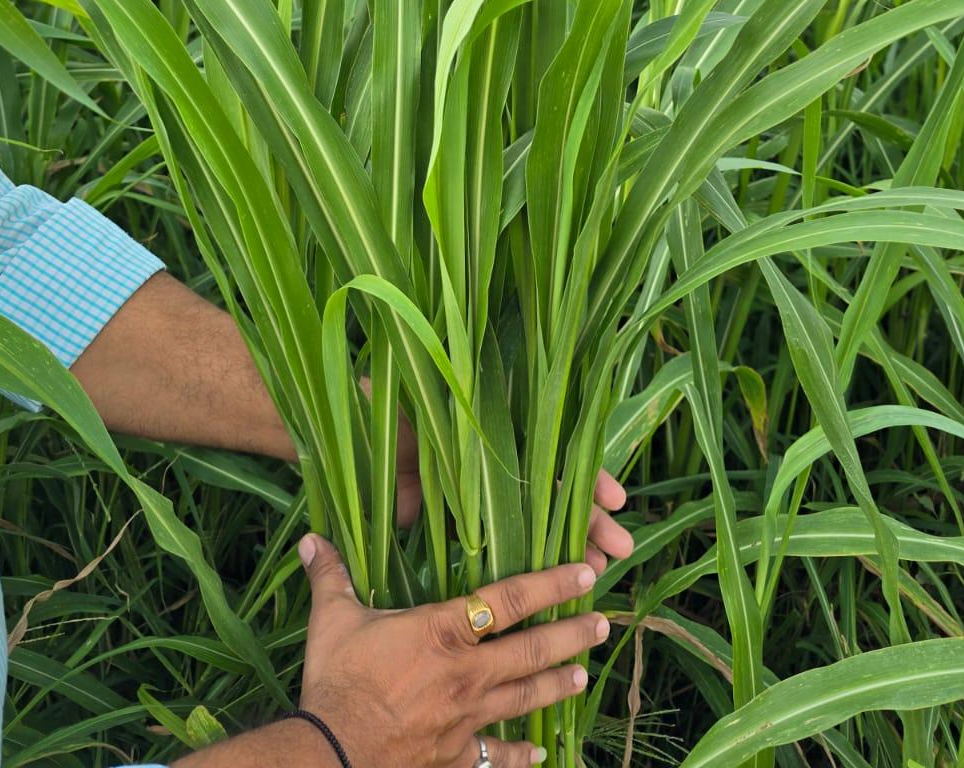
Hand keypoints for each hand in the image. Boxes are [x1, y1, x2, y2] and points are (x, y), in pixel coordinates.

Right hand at [295, 534, 607, 766]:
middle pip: (532, 650)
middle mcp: (466, 672)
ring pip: (524, 697)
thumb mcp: (331, 620)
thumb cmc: (336, 680)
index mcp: (444, 631)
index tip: (587, 570)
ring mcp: (465, 717)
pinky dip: (517, 756)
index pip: (511, 600)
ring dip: (557, 685)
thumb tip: (311, 538)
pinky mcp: (453, 755)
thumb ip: (331, 576)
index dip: (552, 583)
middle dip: (571, 634)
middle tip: (603, 622)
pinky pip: (493, 756)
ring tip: (585, 674)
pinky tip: (540, 754)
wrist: (330, 753)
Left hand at [392, 401, 633, 570]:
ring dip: (572, 545)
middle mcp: (493, 459)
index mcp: (489, 427)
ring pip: (538, 521)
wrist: (342, 454)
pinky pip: (509, 543)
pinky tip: (559, 585)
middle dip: (590, 518)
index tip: (613, 499)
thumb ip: (429, 397)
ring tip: (602, 573)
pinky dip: (535, 561)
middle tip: (620, 550)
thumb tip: (431, 379)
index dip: (583, 474)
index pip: (549, 450)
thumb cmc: (373, 421)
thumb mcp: (409, 404)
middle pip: (553, 490)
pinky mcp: (463, 523)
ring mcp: (480, 493)